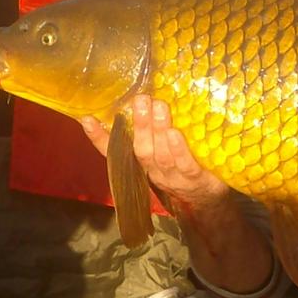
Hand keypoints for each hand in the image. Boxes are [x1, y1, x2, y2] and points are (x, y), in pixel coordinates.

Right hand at [78, 94, 232, 214]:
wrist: (210, 198)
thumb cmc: (183, 166)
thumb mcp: (164, 149)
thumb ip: (151, 131)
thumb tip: (141, 100)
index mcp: (140, 164)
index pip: (114, 152)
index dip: (99, 137)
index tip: (87, 119)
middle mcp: (153, 172)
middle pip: (141, 150)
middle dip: (139, 125)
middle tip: (140, 100)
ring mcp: (173, 178)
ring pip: (161, 155)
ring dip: (158, 130)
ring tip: (158, 107)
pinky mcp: (194, 180)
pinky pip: (184, 165)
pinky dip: (178, 150)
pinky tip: (175, 133)